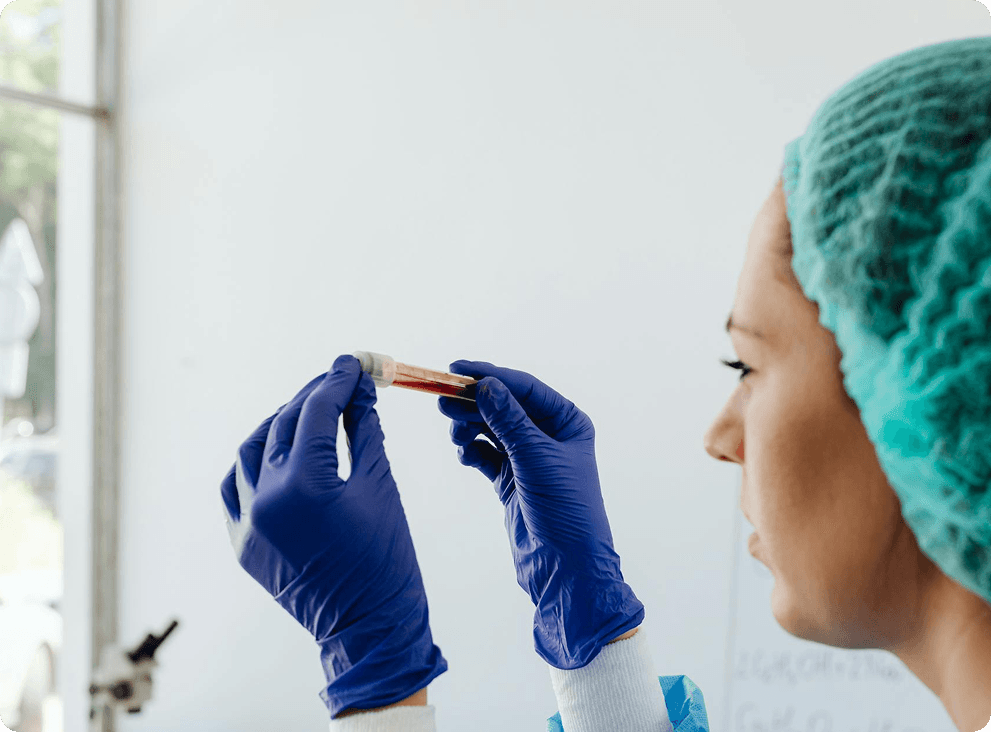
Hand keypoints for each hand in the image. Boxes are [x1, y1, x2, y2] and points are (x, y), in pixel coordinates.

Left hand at [221, 355, 446, 717]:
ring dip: (279, 423)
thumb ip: (366, 433)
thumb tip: (360, 393)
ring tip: (309, 411)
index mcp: (306, 486)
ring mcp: (247, 524)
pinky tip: (276, 451)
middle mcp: (266, 500)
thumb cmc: (388, 561)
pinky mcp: (241, 543)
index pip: (317, 412)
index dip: (338, 381)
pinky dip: (254, 462)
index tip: (353, 362)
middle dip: (314, 396)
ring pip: (251, 450)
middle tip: (340, 379)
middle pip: (284, 424)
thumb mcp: (383, 489)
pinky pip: (234, 487)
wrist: (368, 629)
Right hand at [438, 360, 643, 669]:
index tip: (457, 370)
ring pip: (492, 430)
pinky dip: (472, 452)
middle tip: (443, 400)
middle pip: (504, 406)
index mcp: (567, 423)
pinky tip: (464, 455)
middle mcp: (550, 437)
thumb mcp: (535, 458)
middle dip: (474, 402)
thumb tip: (485, 385)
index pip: (524, 389)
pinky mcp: (512, 482)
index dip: (490, 376)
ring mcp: (529, 459)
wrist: (565, 568)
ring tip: (454, 433)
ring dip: (470, 426)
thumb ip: (508, 420)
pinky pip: (486, 456)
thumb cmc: (564, 509)